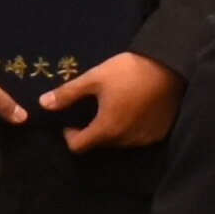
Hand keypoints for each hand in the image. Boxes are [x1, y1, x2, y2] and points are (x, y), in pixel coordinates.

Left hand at [38, 50, 182, 152]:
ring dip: (113, 129)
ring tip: (116, 105)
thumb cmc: (129, 71)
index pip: (78, 147)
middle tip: (94, 107)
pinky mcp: (159, 134)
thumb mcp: (95, 78)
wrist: (171, 67)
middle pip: (99, 144)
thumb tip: (43, 104)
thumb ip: (68, 93)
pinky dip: (132, 127)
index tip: (71, 120)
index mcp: (106, 129)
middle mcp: (125, 141)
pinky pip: (138, 137)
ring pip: (119, 141)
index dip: (70, 134)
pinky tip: (135, 108)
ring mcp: (144, 139)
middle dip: (92, 129)